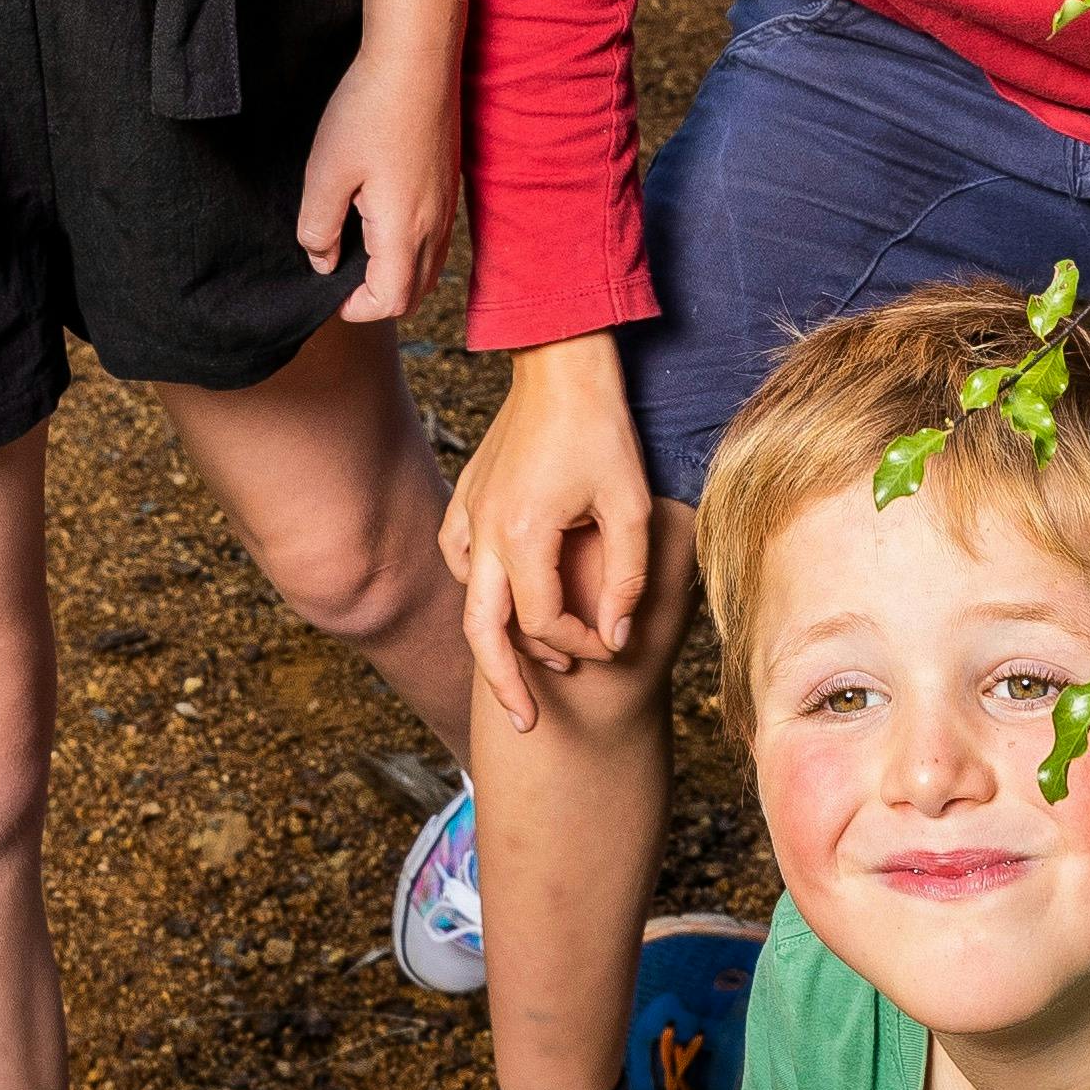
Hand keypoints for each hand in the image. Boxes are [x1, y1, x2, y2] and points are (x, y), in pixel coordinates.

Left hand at [293, 41, 458, 325]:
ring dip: (394, 273)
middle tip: (340, 274)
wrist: (417, 58)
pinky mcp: (449, 184)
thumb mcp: (326, 172)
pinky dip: (409, 248)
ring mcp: (447, 205)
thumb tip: (322, 261)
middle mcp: (435, 226)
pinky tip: (380, 216)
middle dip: (377, 298)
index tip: (327, 288)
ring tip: (357, 247)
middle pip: (413, 294)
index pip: (390, 301)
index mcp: (404, 230)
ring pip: (427, 267)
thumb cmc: (369, 111)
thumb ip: (319, 227)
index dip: (355, 307)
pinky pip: (434, 238)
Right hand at [439, 334, 651, 731]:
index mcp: (523, 534)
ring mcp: (468, 511)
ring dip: (495, 633)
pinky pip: (459, 558)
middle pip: (481, 630)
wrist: (561, 363)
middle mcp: (484, 530)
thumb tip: (613, 640)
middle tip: (524, 726)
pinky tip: (502, 595)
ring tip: (527, 661)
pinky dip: (478, 587)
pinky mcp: (465, 495)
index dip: (577, 644)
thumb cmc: (602, 429)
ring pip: (468, 596)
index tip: (607, 642)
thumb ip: (625, 580)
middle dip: (504, 683)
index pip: (541, 621)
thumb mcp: (630, 506)